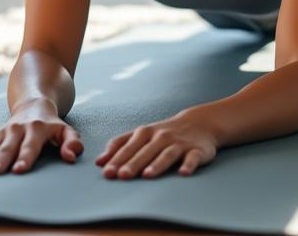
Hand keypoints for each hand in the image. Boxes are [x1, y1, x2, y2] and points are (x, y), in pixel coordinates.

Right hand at [0, 97, 82, 174]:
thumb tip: (71, 156)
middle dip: (1, 160)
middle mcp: (18, 129)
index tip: (20, 169)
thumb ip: (72, 143)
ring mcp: (3, 132)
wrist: (34, 105)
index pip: (30, 146)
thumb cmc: (52, 125)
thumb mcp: (66, 130)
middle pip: (8, 147)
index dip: (25, 157)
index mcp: (37, 129)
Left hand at [95, 110, 218, 179]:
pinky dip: (189, 165)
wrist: (199, 123)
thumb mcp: (141, 134)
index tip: (106, 172)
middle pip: (145, 151)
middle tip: (122, 176)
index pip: (128, 146)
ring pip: (167, 154)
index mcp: (145, 133)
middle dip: (133, 163)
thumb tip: (99, 163)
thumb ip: (120, 146)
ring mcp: (179, 143)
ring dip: (157, 164)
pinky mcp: (197, 151)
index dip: (117, 159)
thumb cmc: (163, 133)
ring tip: (147, 175)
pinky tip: (183, 173)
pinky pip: (193, 158)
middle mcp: (161, 137)